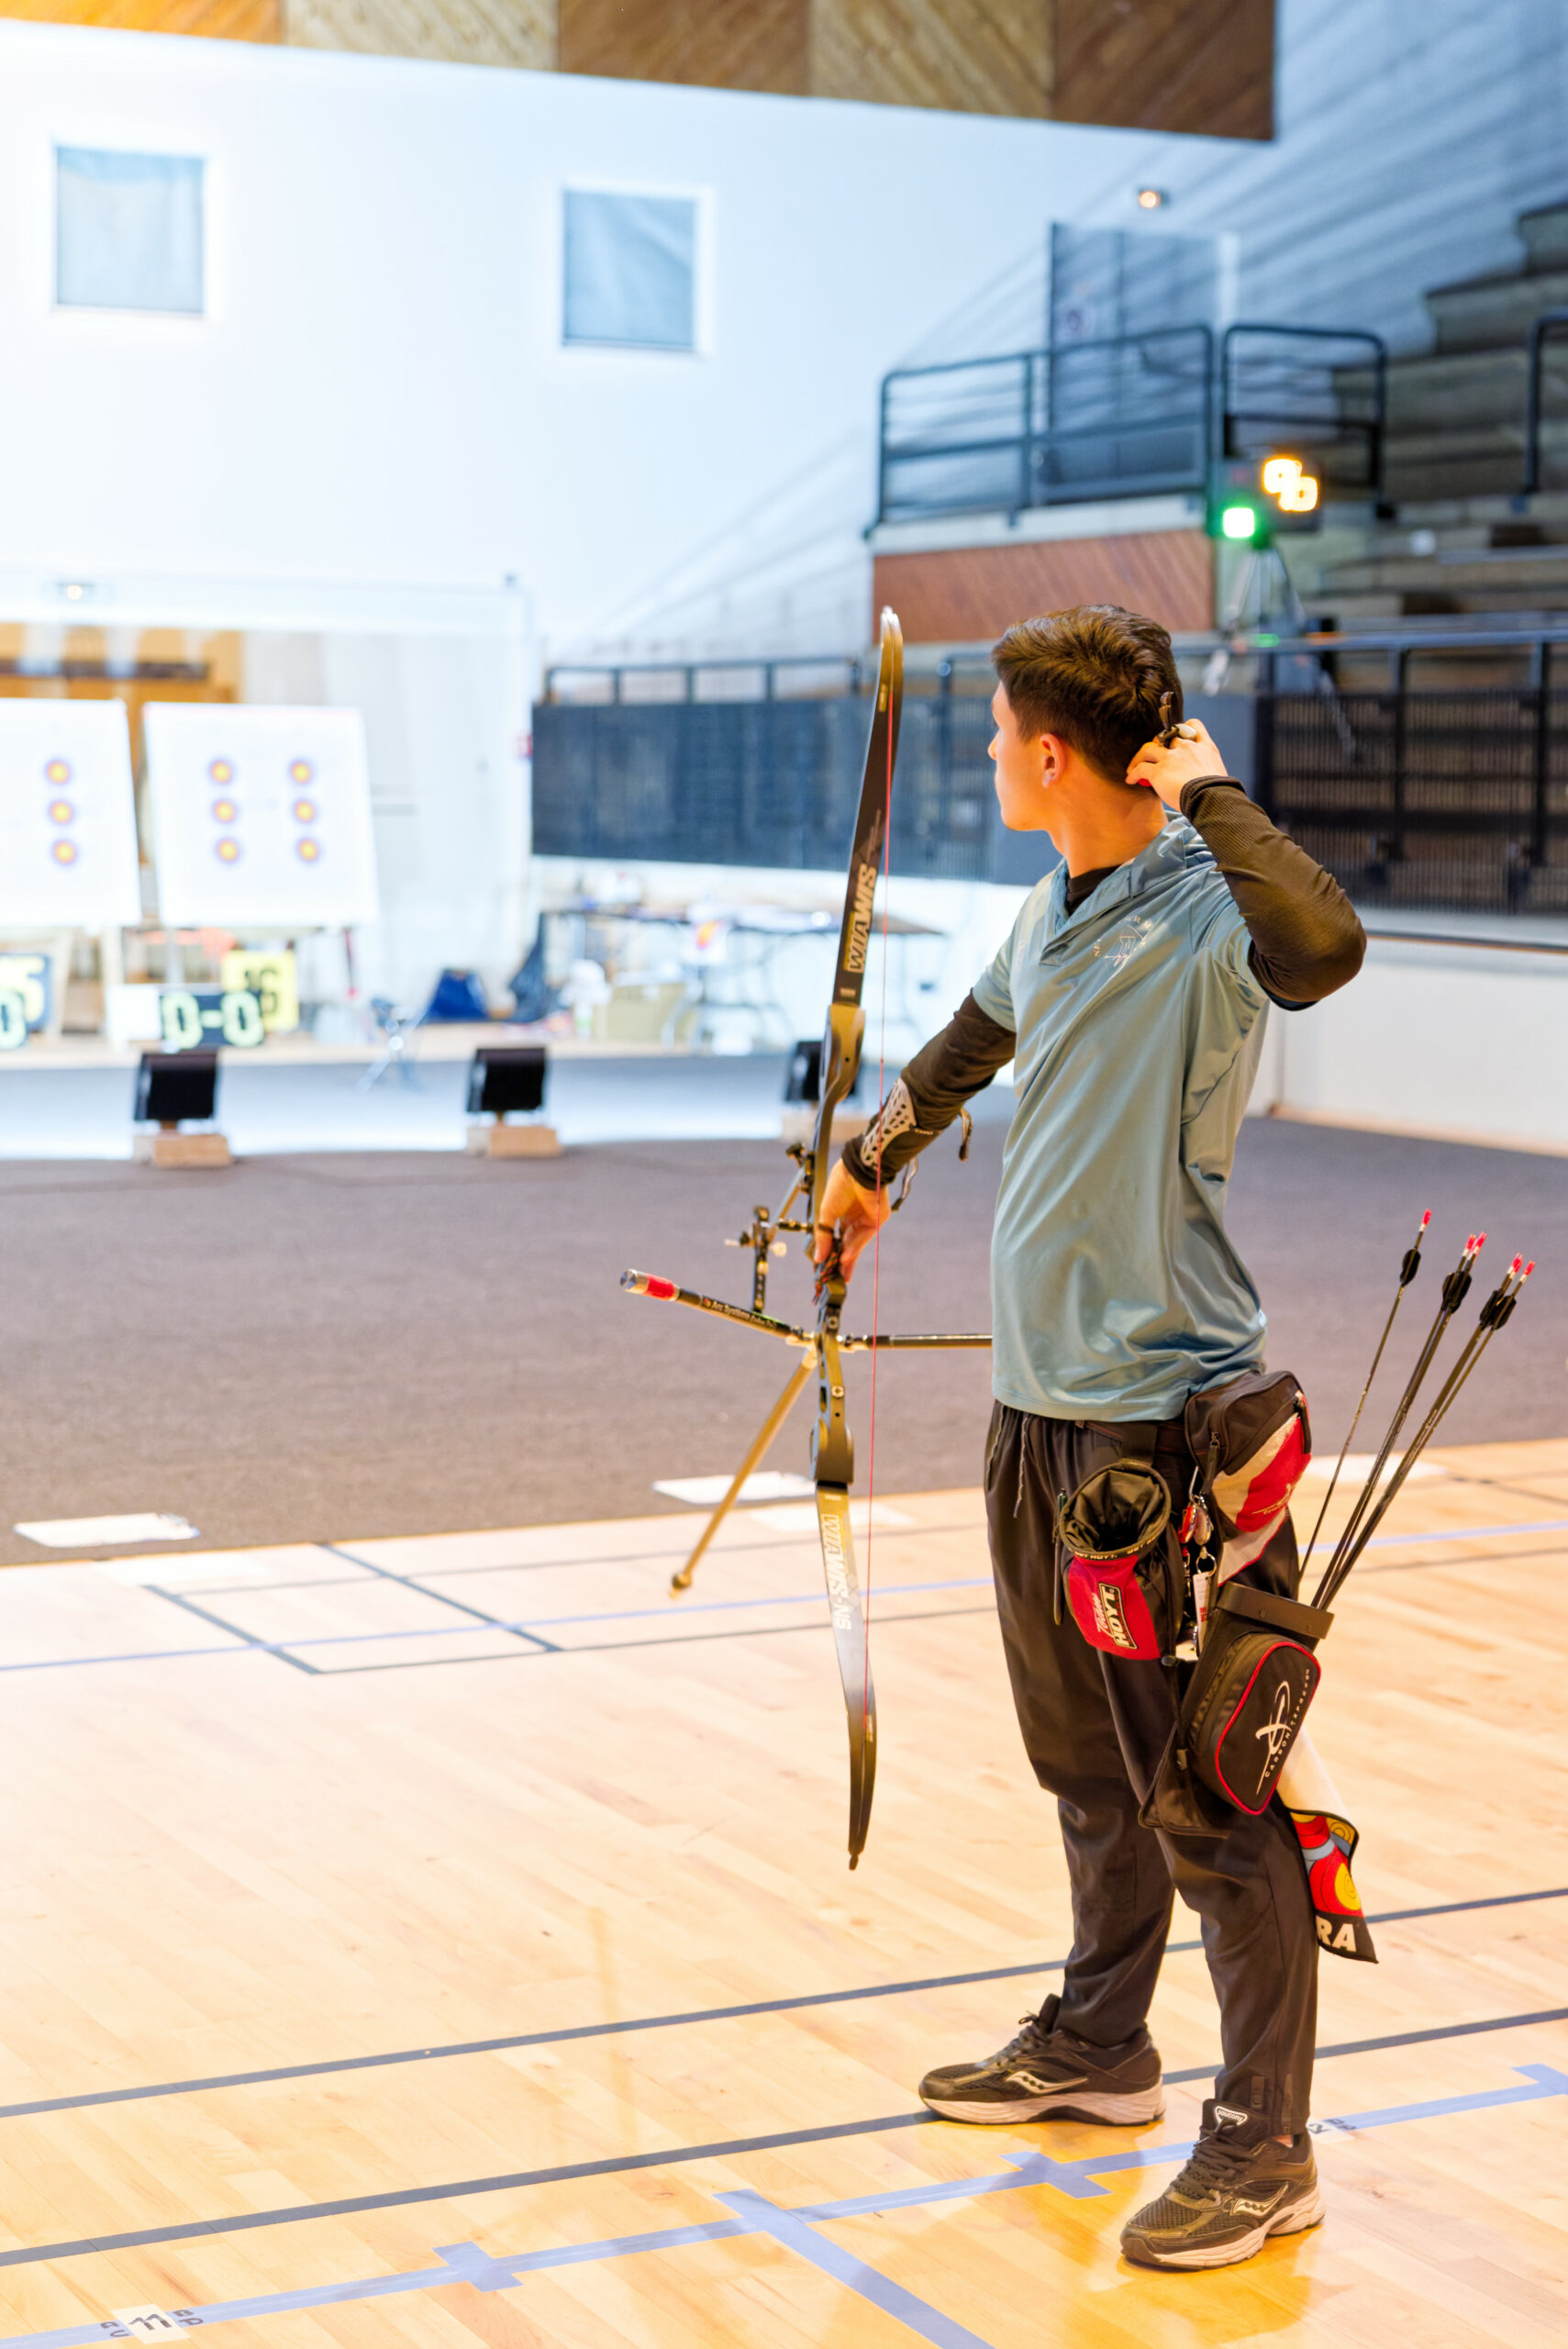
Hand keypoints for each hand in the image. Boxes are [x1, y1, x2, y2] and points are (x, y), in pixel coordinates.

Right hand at [811, 1156, 893, 1280]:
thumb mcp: (826, 1213)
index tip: (823, 1267)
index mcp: (840, 1215)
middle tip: (834, 1278)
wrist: (858, 1171)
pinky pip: (863, 1238)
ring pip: (855, 1245)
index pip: (835, 1238)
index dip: (829, 1252)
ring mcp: (865, 1221)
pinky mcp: (876, 1221)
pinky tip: (845, 1258)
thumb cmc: (840, 1185)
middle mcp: (853, 1219)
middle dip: (840, 1262)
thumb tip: (818, 1257)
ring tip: (839, 1273)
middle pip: (846, 1245)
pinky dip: (854, 1248)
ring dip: (847, 1259)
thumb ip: (823, 1236)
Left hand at [1125, 717, 1227, 810]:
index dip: (1184, 727)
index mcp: (1205, 747)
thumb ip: (1206, 770)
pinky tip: (1131, 780)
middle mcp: (1187, 747)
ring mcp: (1171, 758)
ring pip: (1148, 749)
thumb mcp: (1218, 773)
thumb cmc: (1218, 793)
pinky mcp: (1159, 771)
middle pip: (1166, 736)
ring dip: (1140, 757)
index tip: (1178, 737)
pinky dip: (1133, 774)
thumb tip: (1199, 781)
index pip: (1194, 725)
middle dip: (1158, 744)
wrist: (1211, 799)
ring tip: (1135, 767)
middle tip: (1153, 756)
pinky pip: (1141, 768)